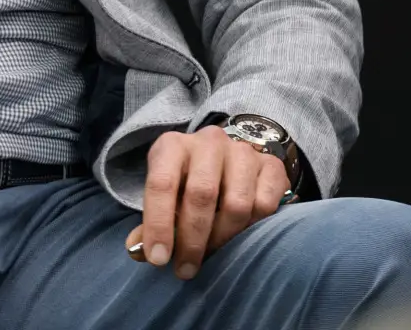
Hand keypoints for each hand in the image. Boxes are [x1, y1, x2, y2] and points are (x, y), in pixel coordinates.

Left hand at [124, 126, 290, 278]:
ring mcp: (244, 150)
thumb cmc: (185, 184)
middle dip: (193, 240)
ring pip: (236, 203)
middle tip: (186, 268)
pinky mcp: (271, 164)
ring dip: (222, 238)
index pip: (162, 183)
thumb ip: (149, 224)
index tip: (158, 259)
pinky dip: (251, 227)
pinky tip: (238, 232)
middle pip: (202, 194)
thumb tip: (139, 250)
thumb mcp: (162, 197)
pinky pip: (264, 205)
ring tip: (212, 252)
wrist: (225, 160)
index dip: (158, 224)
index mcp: (173, 146)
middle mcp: (209, 141)